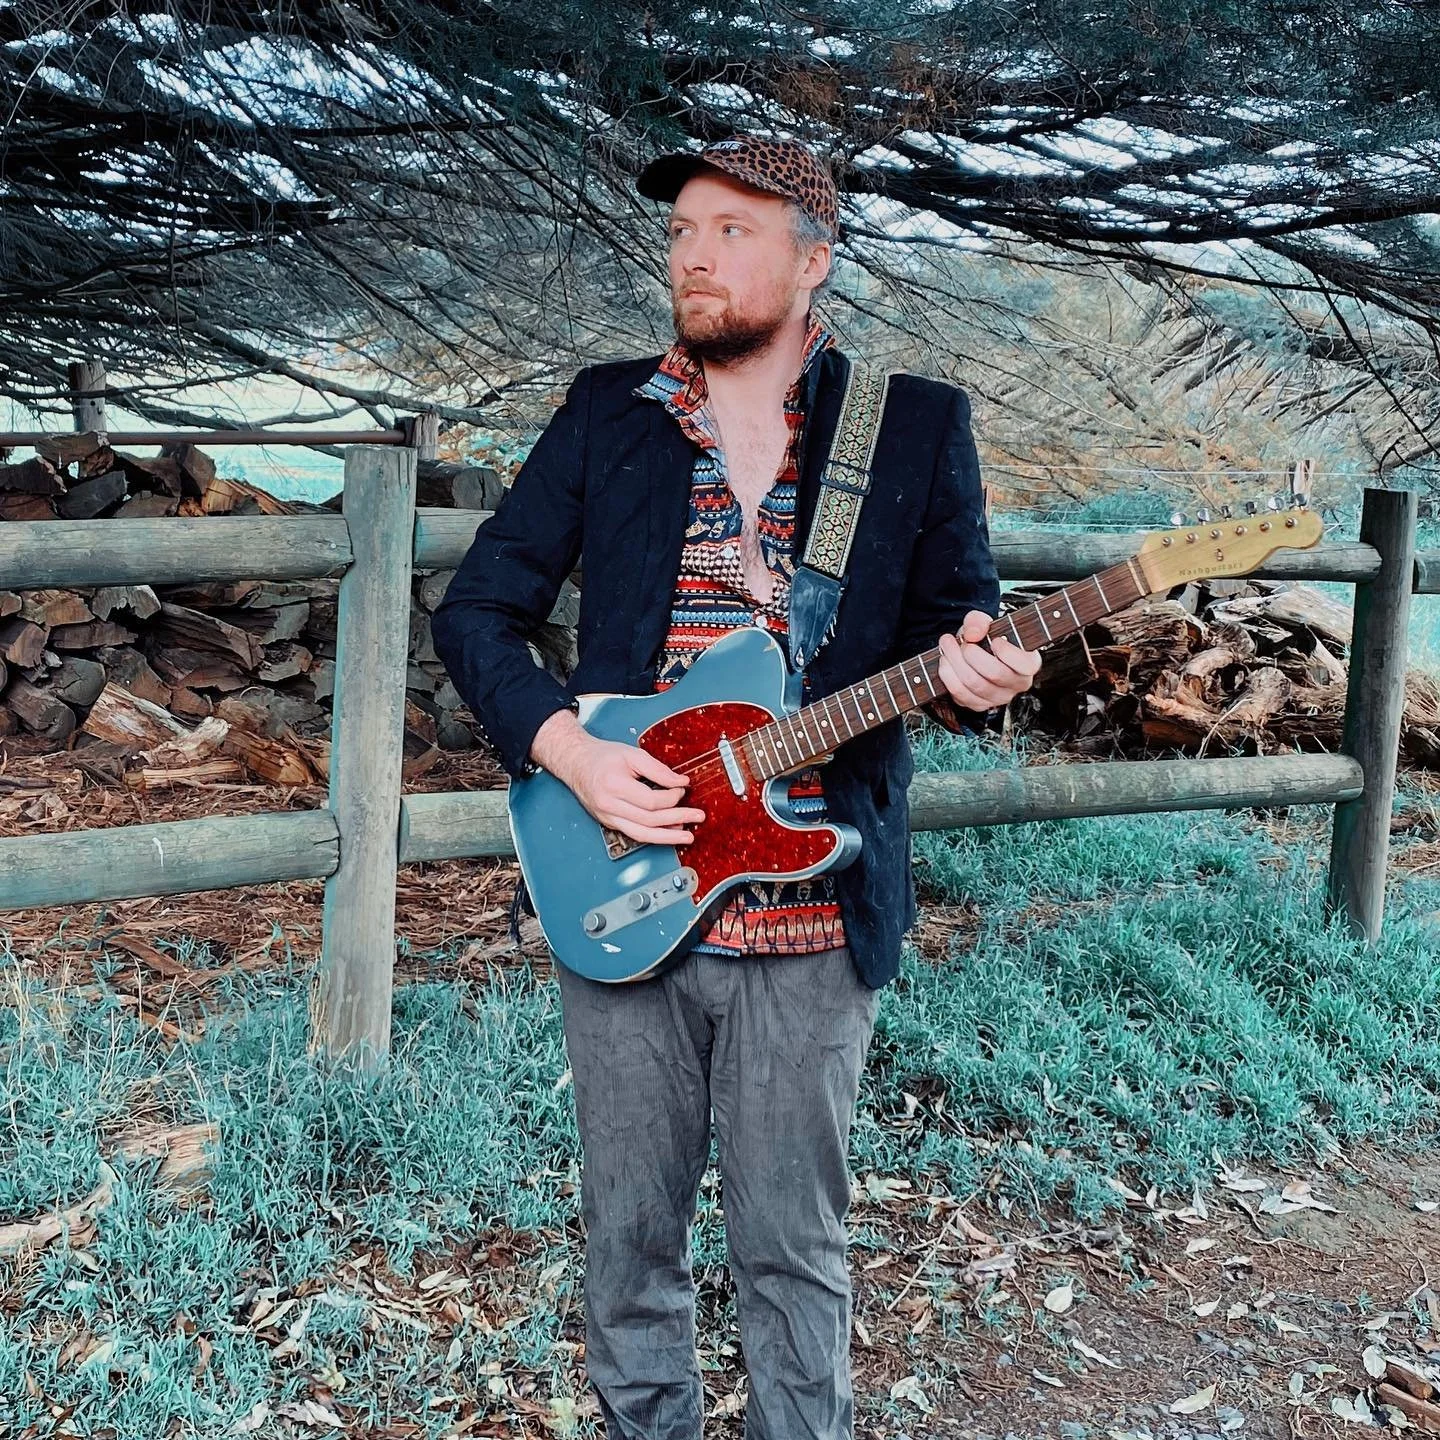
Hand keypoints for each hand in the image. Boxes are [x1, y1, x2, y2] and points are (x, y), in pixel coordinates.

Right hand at [530, 710, 705, 844]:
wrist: (576, 763)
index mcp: (614, 785)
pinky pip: (634, 834)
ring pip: (642, 834)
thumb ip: (658, 769)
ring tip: (688, 836)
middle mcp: (608, 806)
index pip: (650, 801)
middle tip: (698, 816)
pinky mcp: (609, 823)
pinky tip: (669, 832)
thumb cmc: (602, 757)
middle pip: (649, 821)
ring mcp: (607, 817)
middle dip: (677, 819)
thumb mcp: (632, 754)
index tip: (682, 789)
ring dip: (668, 837)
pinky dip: (654, 835)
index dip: (672, 798)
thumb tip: (681, 782)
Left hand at [936, 609, 1040, 711]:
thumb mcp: (985, 623)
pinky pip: (961, 694)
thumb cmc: (987, 638)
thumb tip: (972, 634)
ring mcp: (998, 698)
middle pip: (994, 674)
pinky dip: (948, 675)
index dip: (1007, 652)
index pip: (1025, 664)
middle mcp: (1016, 685)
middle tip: (962, 640)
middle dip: (972, 653)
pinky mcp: (978, 704)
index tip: (994, 640)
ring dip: (955, 662)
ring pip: (974, 684)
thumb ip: (979, 622)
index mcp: (1028, 665)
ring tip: (948, 645)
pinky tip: (946, 661)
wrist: (975, 653)